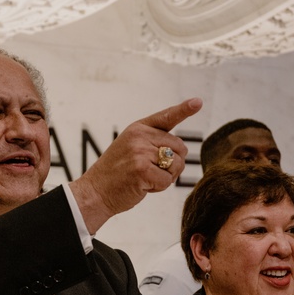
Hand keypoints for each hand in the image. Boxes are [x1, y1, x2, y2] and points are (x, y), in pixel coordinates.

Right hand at [70, 98, 201, 233]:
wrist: (95, 192)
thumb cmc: (116, 175)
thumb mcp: (131, 149)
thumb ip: (152, 143)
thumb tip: (180, 150)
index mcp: (138, 128)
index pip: (166, 116)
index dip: (184, 109)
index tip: (198, 101)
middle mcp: (139, 136)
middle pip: (179, 148)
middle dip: (172, 164)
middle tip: (150, 172)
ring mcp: (140, 152)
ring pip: (176, 164)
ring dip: (166, 177)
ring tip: (145, 179)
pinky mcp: (142, 169)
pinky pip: (167, 180)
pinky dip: (158, 188)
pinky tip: (143, 187)